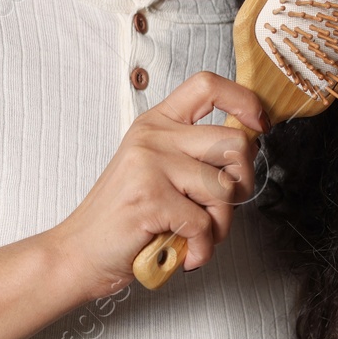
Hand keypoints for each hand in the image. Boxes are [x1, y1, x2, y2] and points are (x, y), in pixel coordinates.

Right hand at [48, 71, 270, 300]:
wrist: (79, 252)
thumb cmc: (124, 217)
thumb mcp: (155, 170)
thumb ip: (193, 155)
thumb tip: (247, 151)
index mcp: (157, 123)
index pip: (207, 85)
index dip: (244, 101)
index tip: (258, 124)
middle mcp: (153, 136)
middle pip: (235, 143)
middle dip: (243, 184)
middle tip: (221, 207)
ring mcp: (150, 165)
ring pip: (225, 188)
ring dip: (220, 224)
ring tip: (196, 235)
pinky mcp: (150, 198)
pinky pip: (204, 224)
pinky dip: (201, 248)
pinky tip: (184, 252)